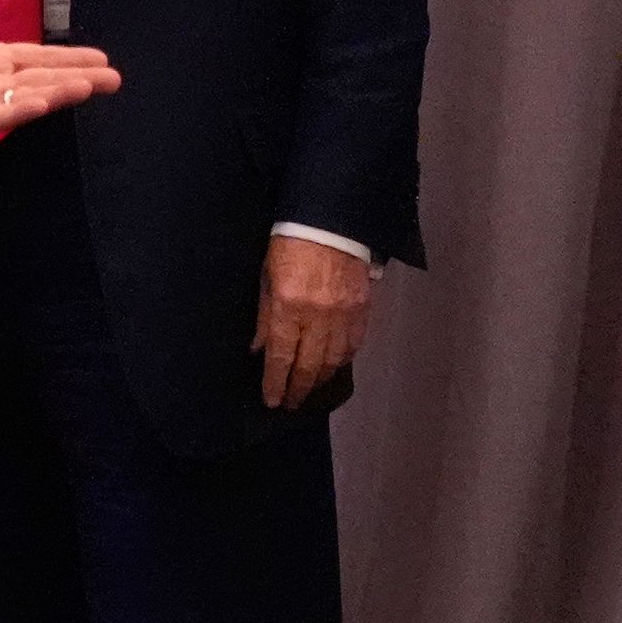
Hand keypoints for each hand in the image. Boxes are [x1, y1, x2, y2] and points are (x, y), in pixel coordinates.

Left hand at [0, 0, 122, 137]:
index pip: (38, 58)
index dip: (69, 58)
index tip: (101, 58)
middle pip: (44, 80)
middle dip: (78, 79)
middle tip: (114, 79)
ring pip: (28, 97)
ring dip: (58, 92)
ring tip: (89, 86)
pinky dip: (19, 109)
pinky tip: (42, 102)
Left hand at [254, 234, 372, 408]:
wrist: (331, 219)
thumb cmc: (290, 243)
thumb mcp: (267, 276)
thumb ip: (265, 316)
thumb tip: (259, 349)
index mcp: (290, 307)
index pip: (282, 357)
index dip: (276, 383)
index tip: (272, 401)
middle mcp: (318, 316)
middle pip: (309, 365)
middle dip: (298, 389)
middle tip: (291, 403)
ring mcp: (344, 314)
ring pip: (334, 360)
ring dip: (321, 378)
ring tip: (310, 388)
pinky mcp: (362, 308)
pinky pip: (354, 344)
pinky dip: (343, 359)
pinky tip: (334, 366)